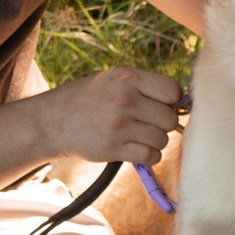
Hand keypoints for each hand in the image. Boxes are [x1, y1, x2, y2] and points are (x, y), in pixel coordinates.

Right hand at [38, 67, 181, 164]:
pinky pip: (151, 156)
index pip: (173, 91)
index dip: (172, 101)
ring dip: (155, 141)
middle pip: (170, 119)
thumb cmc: (88, 98)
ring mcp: (119, 125)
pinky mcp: (114, 148)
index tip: (162, 105)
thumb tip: (181, 101)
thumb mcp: (113, 79)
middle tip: (147, 123)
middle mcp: (124, 99)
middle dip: (163, 124)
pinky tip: (136, 149)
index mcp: (127, 78)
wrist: (52, 121)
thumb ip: (144, 87)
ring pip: (162, 139)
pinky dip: (149, 156)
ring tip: (137, 135)